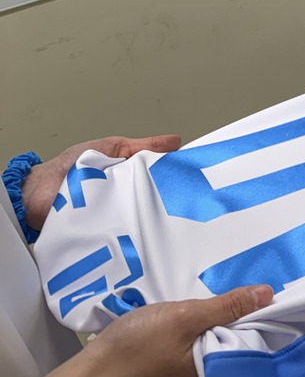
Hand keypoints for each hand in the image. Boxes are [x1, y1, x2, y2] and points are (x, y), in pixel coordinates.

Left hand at [21, 135, 181, 232]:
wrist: (36, 191)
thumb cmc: (70, 167)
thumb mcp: (112, 147)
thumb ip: (143, 146)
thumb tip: (175, 141)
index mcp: (132, 178)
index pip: (162, 179)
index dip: (178, 178)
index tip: (196, 178)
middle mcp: (128, 200)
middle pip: (157, 201)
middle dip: (171, 201)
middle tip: (190, 200)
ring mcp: (119, 218)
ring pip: (144, 218)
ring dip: (152, 216)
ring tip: (170, 217)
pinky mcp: (107, 235)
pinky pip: (125, 234)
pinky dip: (132, 232)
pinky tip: (143, 231)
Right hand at [80, 284, 273, 376]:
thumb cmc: (137, 349)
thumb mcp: (185, 317)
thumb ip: (227, 306)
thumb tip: (268, 294)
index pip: (253, 350)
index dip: (260, 322)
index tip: (266, 300)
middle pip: (233, 351)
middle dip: (235, 324)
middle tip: (235, 297)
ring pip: (212, 352)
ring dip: (213, 330)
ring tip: (213, 306)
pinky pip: (194, 357)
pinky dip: (195, 339)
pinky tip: (190, 324)